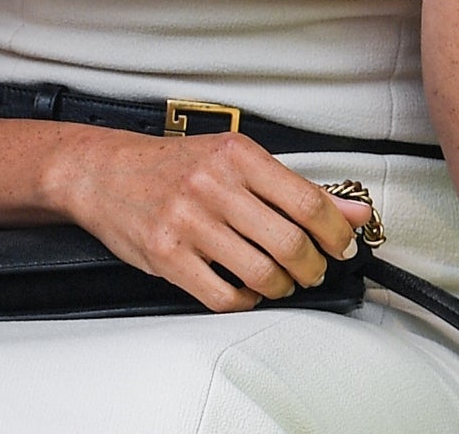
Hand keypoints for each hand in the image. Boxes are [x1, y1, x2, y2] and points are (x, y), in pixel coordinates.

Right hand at [47, 128, 375, 311]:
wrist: (105, 172)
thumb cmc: (175, 166)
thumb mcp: (238, 161)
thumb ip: (295, 188)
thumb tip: (352, 211)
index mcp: (239, 156)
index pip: (307, 202)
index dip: (336, 232)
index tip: (345, 246)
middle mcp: (214, 187)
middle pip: (288, 242)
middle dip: (313, 266)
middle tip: (315, 270)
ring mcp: (188, 222)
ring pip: (259, 272)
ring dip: (282, 287)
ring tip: (283, 282)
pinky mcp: (165, 255)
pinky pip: (220, 295)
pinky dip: (244, 301)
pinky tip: (247, 292)